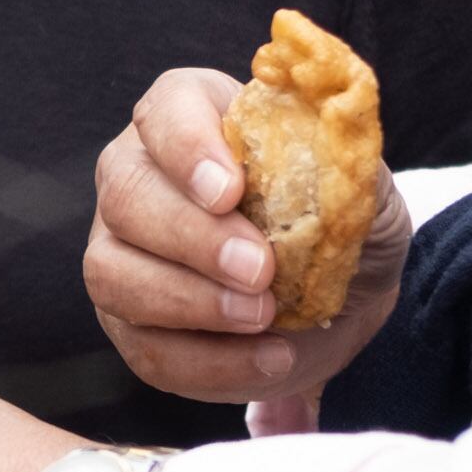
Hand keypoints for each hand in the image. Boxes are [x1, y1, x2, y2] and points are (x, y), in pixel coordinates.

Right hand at [84, 68, 411, 404]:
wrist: (345, 294)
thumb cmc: (339, 219)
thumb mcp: (359, 184)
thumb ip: (343, 165)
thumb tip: (333, 153)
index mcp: (191, 115)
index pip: (166, 110)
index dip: (188, 147)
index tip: (231, 191)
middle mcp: (136, 173)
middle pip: (126, 194)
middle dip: (193, 237)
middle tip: (259, 272)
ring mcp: (119, 249)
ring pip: (112, 271)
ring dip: (190, 302)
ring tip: (263, 316)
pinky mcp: (129, 321)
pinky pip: (144, 346)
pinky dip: (209, 361)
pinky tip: (269, 357)